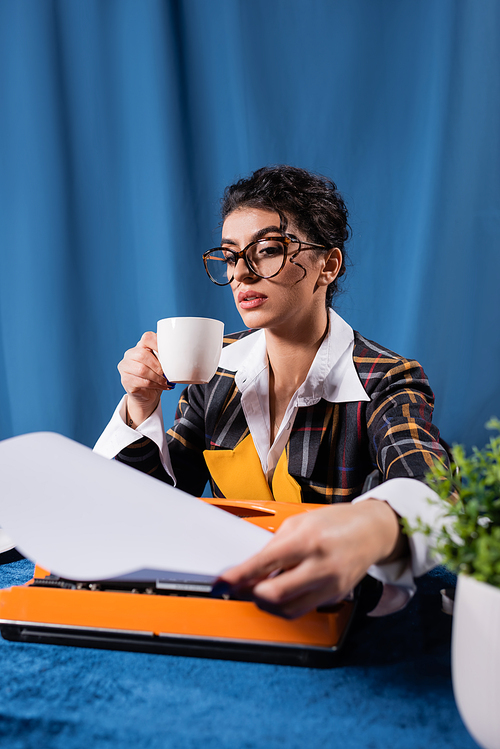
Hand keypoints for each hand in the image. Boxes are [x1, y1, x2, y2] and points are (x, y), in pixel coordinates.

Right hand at [117, 332, 173, 425]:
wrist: (147, 394)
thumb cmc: (157, 375)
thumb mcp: (162, 363)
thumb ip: (166, 356)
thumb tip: (181, 356)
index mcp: (140, 346)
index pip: (147, 338)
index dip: (158, 344)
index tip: (169, 353)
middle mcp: (130, 354)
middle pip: (142, 355)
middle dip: (158, 366)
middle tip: (167, 373)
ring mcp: (125, 367)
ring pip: (142, 370)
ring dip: (157, 377)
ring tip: (165, 382)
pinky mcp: (125, 380)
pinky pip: (142, 382)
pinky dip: (155, 385)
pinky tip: (161, 386)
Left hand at [220, 500, 404, 618]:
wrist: (373, 530)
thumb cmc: (335, 522)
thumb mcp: (299, 523)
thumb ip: (274, 547)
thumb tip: (250, 569)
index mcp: (307, 541)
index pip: (263, 565)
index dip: (238, 578)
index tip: (221, 585)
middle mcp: (320, 566)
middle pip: (273, 595)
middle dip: (251, 594)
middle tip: (240, 588)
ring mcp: (330, 586)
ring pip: (287, 610)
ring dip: (267, 604)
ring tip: (260, 589)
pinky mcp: (336, 597)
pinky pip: (302, 609)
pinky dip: (286, 603)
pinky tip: (282, 590)